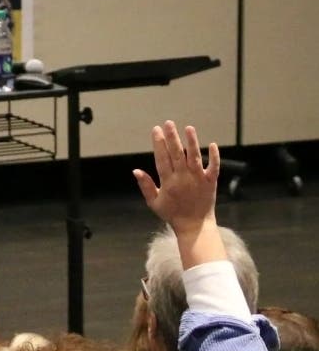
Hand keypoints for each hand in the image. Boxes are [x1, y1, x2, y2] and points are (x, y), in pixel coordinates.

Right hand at [133, 121, 219, 235]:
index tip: (155, 130)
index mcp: (168, 182)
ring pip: (195, 157)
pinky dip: (214, 157)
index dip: (158, 144)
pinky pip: (214, 168)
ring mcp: (198, 180)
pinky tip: (213, 145)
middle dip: (172, 138)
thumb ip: (146, 186)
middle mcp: (183, 178)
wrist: (194, 226)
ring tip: (188, 128)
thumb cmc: (172, 214)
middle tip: (168, 123)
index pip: (162, 158)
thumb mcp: (154, 202)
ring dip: (192, 142)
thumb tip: (135, 170)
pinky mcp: (211, 183)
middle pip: (177, 154)